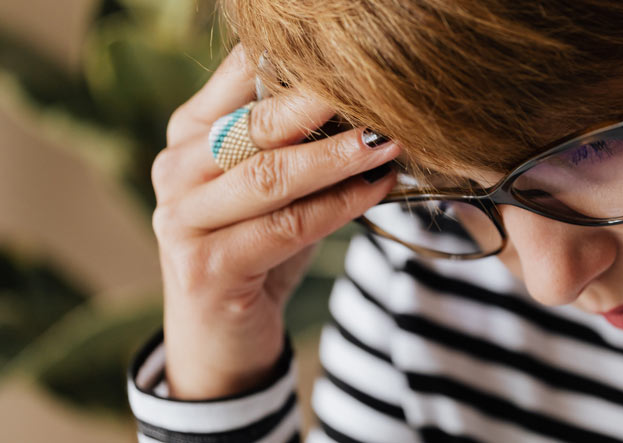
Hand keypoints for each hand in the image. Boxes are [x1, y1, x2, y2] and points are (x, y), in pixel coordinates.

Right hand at [151, 45, 398, 398]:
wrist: (220, 335)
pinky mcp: (205, 267)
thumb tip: (367, 102)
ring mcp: (183, 220)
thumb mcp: (273, 187)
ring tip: (385, 142)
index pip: (238, 77)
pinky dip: (337, 206)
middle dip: (320, 103)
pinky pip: (285, 227)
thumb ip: (298, 144)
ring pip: (270, 176)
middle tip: (377, 90)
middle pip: (255, 125)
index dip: (292, 61)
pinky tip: (375, 190)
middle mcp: (176, 169)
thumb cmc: (256, 248)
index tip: (349, 53)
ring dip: (336, 157)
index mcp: (189, 134)